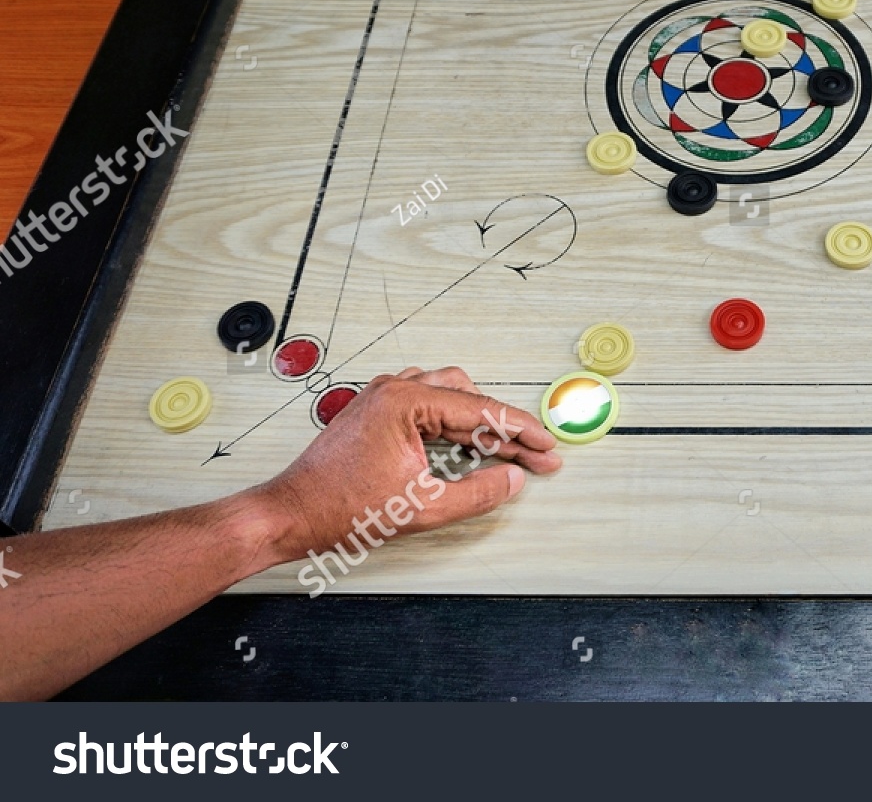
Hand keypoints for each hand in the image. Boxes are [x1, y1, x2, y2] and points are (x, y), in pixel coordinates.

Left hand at [241, 366, 560, 564]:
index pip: (481, 411)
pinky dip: (453, 422)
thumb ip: (478, 493)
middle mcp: (395, 390)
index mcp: (407, 402)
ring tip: (504, 450)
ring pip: (450, 396)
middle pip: (469, 399)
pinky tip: (464, 442)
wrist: (292, 514)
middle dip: (505, 428)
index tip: (546, 446)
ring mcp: (383, 398)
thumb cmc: (339, 507)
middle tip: (533, 455)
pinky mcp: (376, 412)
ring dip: (480, 422)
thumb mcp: (424, 508)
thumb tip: (512, 479)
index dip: (521, 431)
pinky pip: (427, 403)